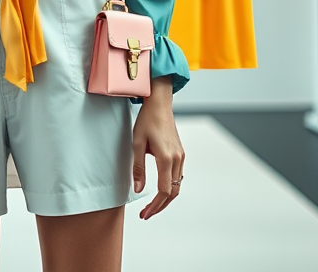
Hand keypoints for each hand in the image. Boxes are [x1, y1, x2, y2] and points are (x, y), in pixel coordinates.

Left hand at [131, 76, 184, 219]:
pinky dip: (170, 187)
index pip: (164, 191)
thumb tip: (139, 189)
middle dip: (160, 206)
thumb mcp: (136, 143)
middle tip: (146, 214)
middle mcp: (177, 159)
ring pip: (177, 186)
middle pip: (173, 192)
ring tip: (152, 206)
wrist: (159, 103)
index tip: (144, 214)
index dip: (155, 206)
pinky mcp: (180, 153)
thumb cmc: (147, 120)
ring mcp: (181, 156)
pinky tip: (160, 190)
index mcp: (166, 158)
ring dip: (166, 198)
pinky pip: (178, 176)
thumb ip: (138, 168)